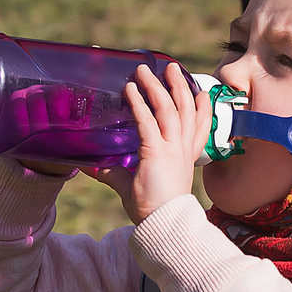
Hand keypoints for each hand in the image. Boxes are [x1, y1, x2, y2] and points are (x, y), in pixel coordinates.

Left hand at [92, 64, 202, 223]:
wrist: (162, 224)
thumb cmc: (153, 208)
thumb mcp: (131, 183)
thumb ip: (113, 172)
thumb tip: (89, 166)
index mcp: (185, 156)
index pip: (198, 126)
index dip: (201, 107)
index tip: (199, 92)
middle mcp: (182, 149)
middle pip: (186, 110)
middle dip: (179, 86)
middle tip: (171, 67)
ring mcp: (172, 149)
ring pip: (170, 109)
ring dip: (159, 87)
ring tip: (146, 71)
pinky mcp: (157, 152)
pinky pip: (148, 122)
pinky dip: (139, 104)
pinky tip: (131, 91)